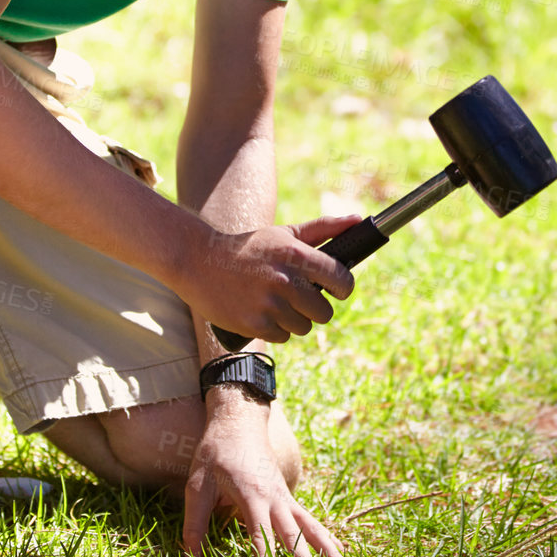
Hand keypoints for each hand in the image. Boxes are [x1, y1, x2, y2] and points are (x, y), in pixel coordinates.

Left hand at [181, 394, 344, 556]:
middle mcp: (273, 496)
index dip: (265, 555)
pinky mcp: (286, 495)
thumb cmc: (215, 453)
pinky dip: (323, 534)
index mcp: (251, 494)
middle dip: (302, 555)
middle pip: (291, 529)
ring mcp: (284, 495)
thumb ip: (195, 523)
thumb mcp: (197, 485)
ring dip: (325, 545)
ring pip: (309, 523)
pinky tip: (335, 549)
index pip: (260, 531)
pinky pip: (308, 518)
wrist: (238, 420)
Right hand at [186, 214, 359, 343]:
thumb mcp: (284, 233)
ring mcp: (268, 305)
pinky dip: (276, 328)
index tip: (338, 289)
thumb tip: (357, 219)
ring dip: (294, 319)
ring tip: (277, 303)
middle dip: (316, 307)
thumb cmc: (250, 248)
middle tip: (301, 298)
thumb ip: (323, 228)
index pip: (341, 280)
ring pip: (303, 327)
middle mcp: (284, 280)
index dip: (343, 288)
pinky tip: (262, 312)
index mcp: (295, 254)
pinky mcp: (253, 324)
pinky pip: (282, 336)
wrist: (199, 261)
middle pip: (324, 312)